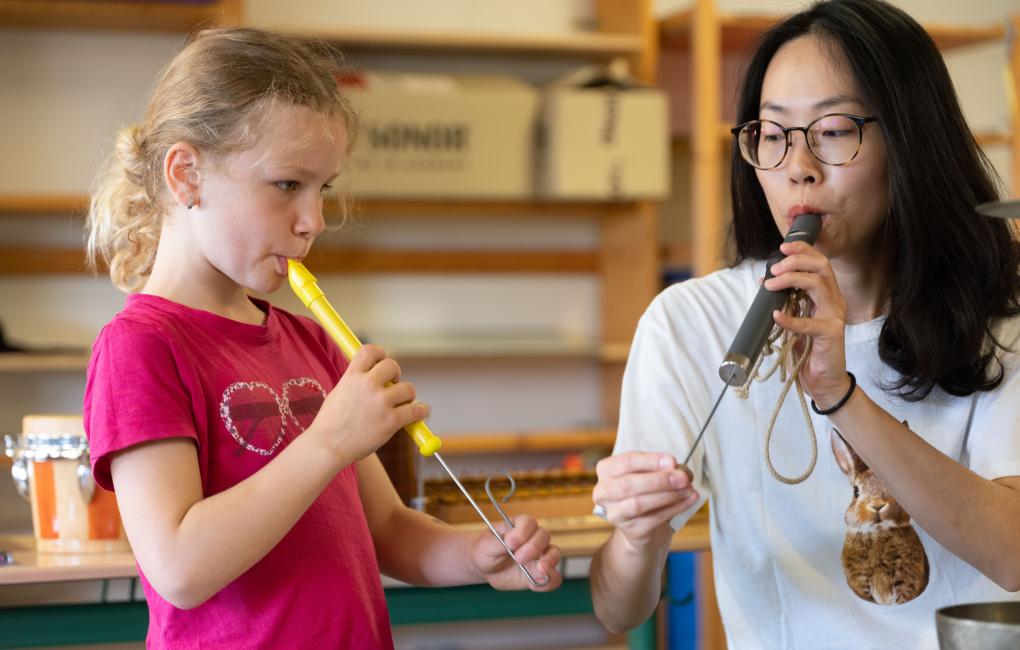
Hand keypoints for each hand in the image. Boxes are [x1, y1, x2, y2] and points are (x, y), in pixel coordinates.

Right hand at [309, 344, 428, 460]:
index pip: (370, 350)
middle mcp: (368, 385)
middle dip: (395, 375)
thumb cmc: (331, 425)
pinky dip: (421, 411)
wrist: (328, 447)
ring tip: (401, 404)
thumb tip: (372, 374)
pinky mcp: (392, 420)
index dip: (379, 354)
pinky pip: (417, 410)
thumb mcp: (339, 394)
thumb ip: (355, 383)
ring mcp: (381, 402)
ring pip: (408, 388)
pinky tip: (420, 412)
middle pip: (392, 365)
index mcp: (352, 376)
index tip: (381, 362)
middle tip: (392, 387)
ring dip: (407, 395)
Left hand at [471, 514, 561, 591]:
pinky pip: (554, 577)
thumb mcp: (487, 545)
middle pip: (544, 536)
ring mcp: (539, 555)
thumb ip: (499, 542)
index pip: (529, 522)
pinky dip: (548, 582)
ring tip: (539, 570)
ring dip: (549, 561)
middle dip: (533, 547)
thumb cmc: (485, 550)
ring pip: (555, 553)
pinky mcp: (540, 573)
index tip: (510, 543)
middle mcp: (533, 538)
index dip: (522, 532)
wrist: (486, 568)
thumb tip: (511, 544)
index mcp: (519, 526)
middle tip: (518, 558)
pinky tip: (535, 585)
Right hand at [592, 452, 698, 551]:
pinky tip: (688, 500)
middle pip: (629, 484)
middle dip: (659, 480)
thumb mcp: (650, 473)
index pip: (626, 462)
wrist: (641, 525)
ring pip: (639, 503)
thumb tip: (681, 471)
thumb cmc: (645, 491)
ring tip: (688, 489)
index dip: (650, 461)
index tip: (672, 461)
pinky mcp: (630, 530)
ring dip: (668, 495)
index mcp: (607, 470)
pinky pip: (654, 518)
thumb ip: (663, 469)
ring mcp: (615, 513)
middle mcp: (604, 492)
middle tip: (683, 478)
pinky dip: (675, 508)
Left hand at [765, 240, 851, 405]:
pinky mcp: (832, 334)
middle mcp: (835, 301)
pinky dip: (789, 319)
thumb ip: (784, 301)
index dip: (802, 250)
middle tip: (775, 267)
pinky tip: (775, 316)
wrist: (822, 381)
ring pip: (819, 284)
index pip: (818, 262)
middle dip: (796, 260)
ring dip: (792, 279)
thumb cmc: (807, 350)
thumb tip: (763, 280)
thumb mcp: (792, 319)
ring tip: (771, 284)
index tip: (782, 246)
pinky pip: (809, 322)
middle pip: (822, 266)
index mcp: (826, 294)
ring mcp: (835, 316)